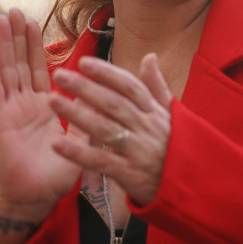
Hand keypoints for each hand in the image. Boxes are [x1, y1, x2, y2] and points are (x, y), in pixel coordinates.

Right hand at [0, 8, 79, 216]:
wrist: (36, 198)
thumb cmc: (56, 175)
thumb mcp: (81, 142)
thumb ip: (88, 119)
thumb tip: (104, 99)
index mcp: (45, 107)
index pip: (41, 70)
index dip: (38, 47)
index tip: (35, 23)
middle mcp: (26, 104)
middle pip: (21, 63)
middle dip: (19, 37)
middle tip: (15, 10)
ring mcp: (11, 110)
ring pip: (8, 69)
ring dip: (4, 44)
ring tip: (1, 18)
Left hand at [49, 52, 173, 205]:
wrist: (190, 187)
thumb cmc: (176, 148)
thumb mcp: (170, 116)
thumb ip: (156, 86)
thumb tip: (149, 56)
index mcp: (154, 112)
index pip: (129, 87)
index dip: (107, 73)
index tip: (84, 61)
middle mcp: (146, 128)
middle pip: (113, 104)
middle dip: (85, 87)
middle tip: (60, 75)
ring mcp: (138, 152)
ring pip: (104, 129)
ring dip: (77, 114)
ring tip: (52, 101)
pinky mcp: (130, 175)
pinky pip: (100, 162)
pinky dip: (78, 153)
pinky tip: (57, 144)